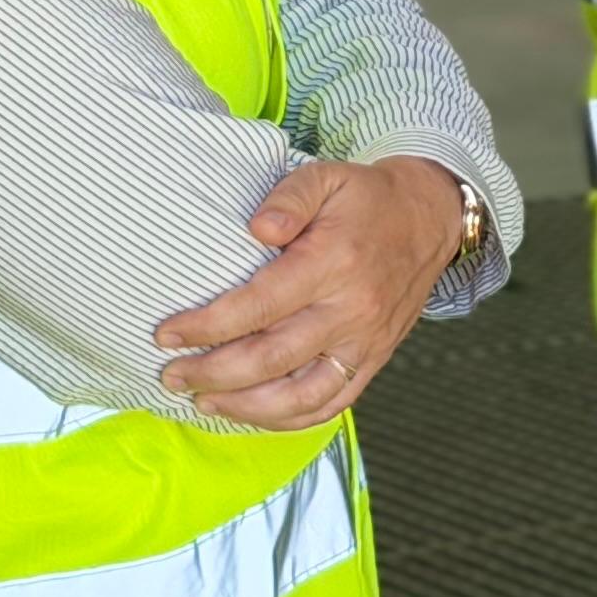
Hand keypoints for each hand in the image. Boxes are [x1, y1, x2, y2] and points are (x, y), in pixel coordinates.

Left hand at [153, 155, 469, 430]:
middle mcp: (351, 310)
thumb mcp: (326, 176)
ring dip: (244, 407)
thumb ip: (288, 198)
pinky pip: (330, 404)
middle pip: (271, 359)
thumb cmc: (368, 198)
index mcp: (333, 263)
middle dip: (211, 374)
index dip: (206, 326)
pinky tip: (253, 414)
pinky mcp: (374, 360)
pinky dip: (288, 419)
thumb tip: (256, 229)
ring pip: (300, 396)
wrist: (430, 218)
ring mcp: (365, 342)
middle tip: (172, 375)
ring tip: (203, 402)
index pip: (259, 306)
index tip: (166, 334)